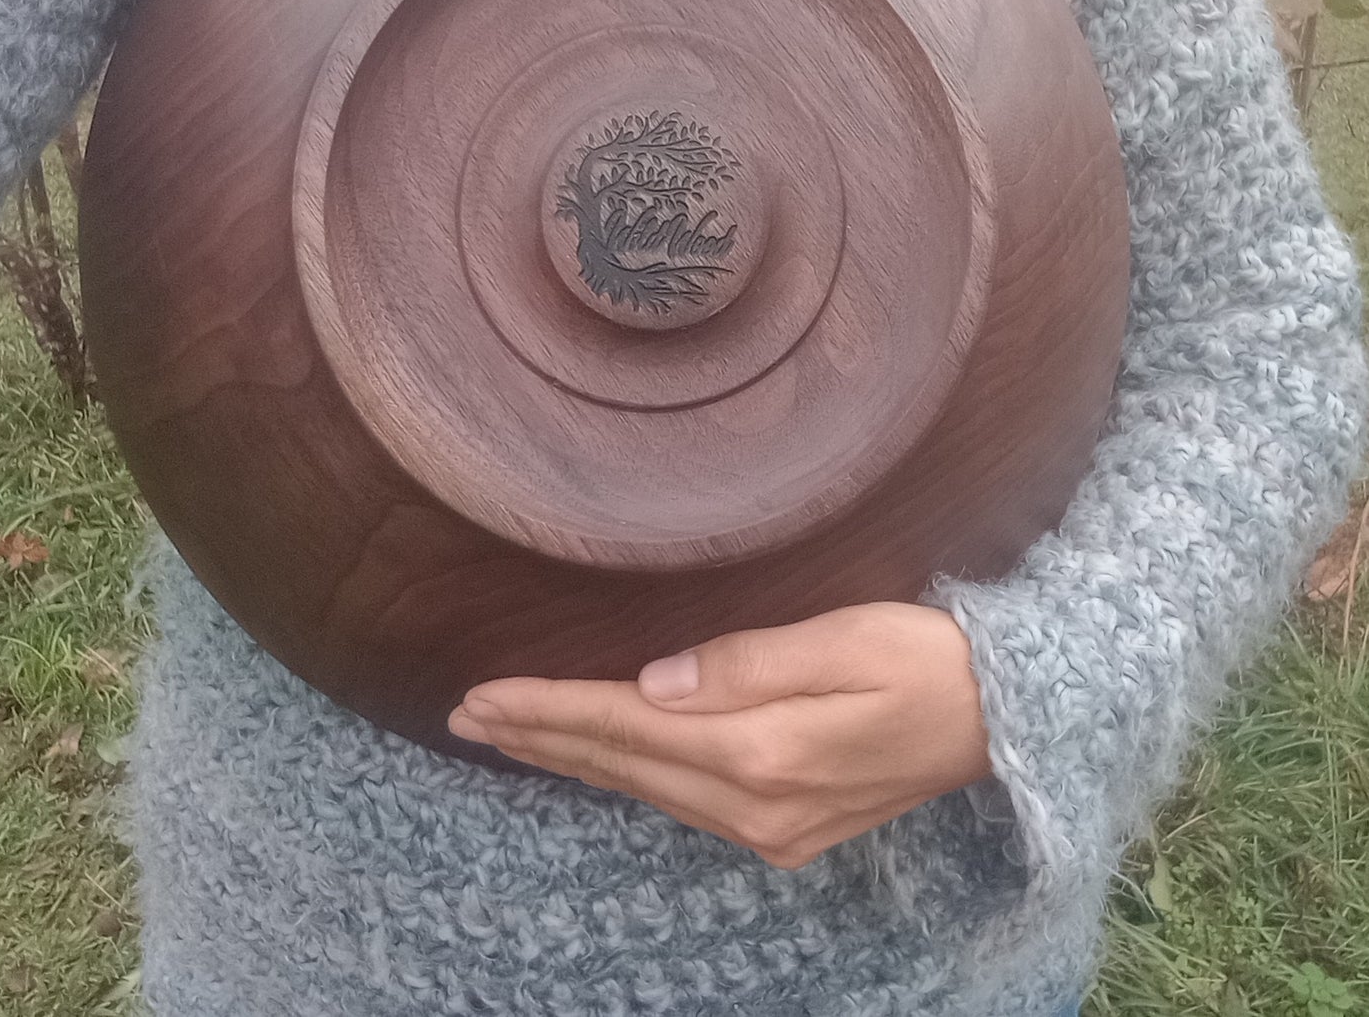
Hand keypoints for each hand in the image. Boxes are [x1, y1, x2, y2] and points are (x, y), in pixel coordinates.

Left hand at [447, 603, 993, 868]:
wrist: (1005, 721)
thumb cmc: (927, 659)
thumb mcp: (843, 639)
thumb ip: (746, 663)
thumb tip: (652, 682)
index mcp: (763, 752)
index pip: (626, 727)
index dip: (548, 710)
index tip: (481, 696)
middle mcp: (757, 807)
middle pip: (622, 767)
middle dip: (539, 739)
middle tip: (466, 717)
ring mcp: (771, 830)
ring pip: (644, 790)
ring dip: (573, 759)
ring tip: (511, 733)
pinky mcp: (786, 832)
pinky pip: (680, 802)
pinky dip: (625, 776)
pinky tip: (601, 759)